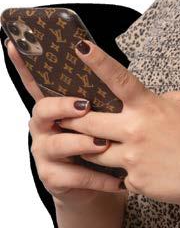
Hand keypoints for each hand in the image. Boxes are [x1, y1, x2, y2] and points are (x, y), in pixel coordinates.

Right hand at [6, 38, 121, 207]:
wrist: (94, 183)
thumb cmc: (97, 140)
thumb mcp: (97, 115)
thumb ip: (96, 94)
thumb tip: (104, 63)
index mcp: (53, 106)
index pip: (35, 81)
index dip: (23, 64)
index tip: (15, 44)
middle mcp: (43, 127)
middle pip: (44, 109)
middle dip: (63, 106)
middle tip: (85, 106)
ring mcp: (44, 152)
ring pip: (59, 144)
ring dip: (83, 143)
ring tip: (103, 144)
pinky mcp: (52, 177)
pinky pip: (76, 175)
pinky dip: (98, 177)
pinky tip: (117, 180)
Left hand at [55, 39, 179, 207]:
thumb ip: (165, 96)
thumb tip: (151, 99)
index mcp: (149, 106)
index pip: (117, 78)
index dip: (97, 61)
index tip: (79, 47)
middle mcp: (136, 131)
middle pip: (87, 122)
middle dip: (71, 117)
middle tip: (62, 115)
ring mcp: (133, 158)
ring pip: (93, 151)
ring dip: (89, 147)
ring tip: (90, 144)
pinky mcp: (136, 182)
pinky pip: (117, 176)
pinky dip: (122, 173)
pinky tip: (139, 171)